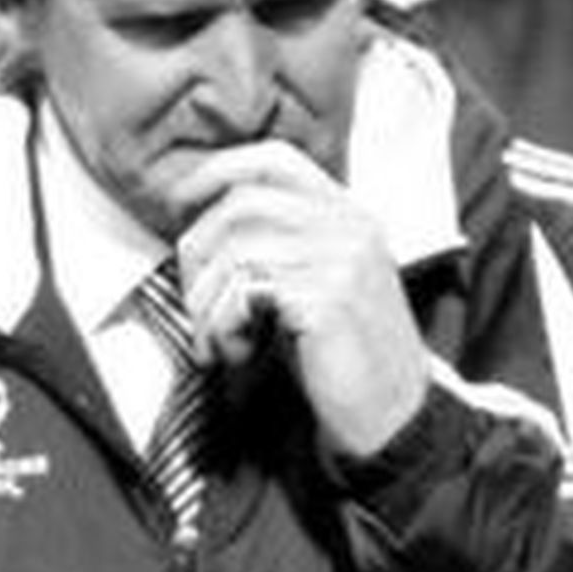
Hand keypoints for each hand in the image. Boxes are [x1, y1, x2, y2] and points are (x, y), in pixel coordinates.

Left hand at [168, 140, 429, 457]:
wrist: (391, 412)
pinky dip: (222, 325)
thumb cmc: (344, 354)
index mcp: (349, 214)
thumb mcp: (322, 282)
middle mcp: (348, 227)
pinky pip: (244, 294)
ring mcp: (340, 260)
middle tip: (194, 300)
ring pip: (236, 251)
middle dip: (199, 252)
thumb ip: (284, 244)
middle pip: (242, 204)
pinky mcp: (325, 300)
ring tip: (215, 339)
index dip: (218, 169)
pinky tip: (234, 352)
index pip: (276, 159)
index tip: (181, 198)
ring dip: (206, 302)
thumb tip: (206, 230)